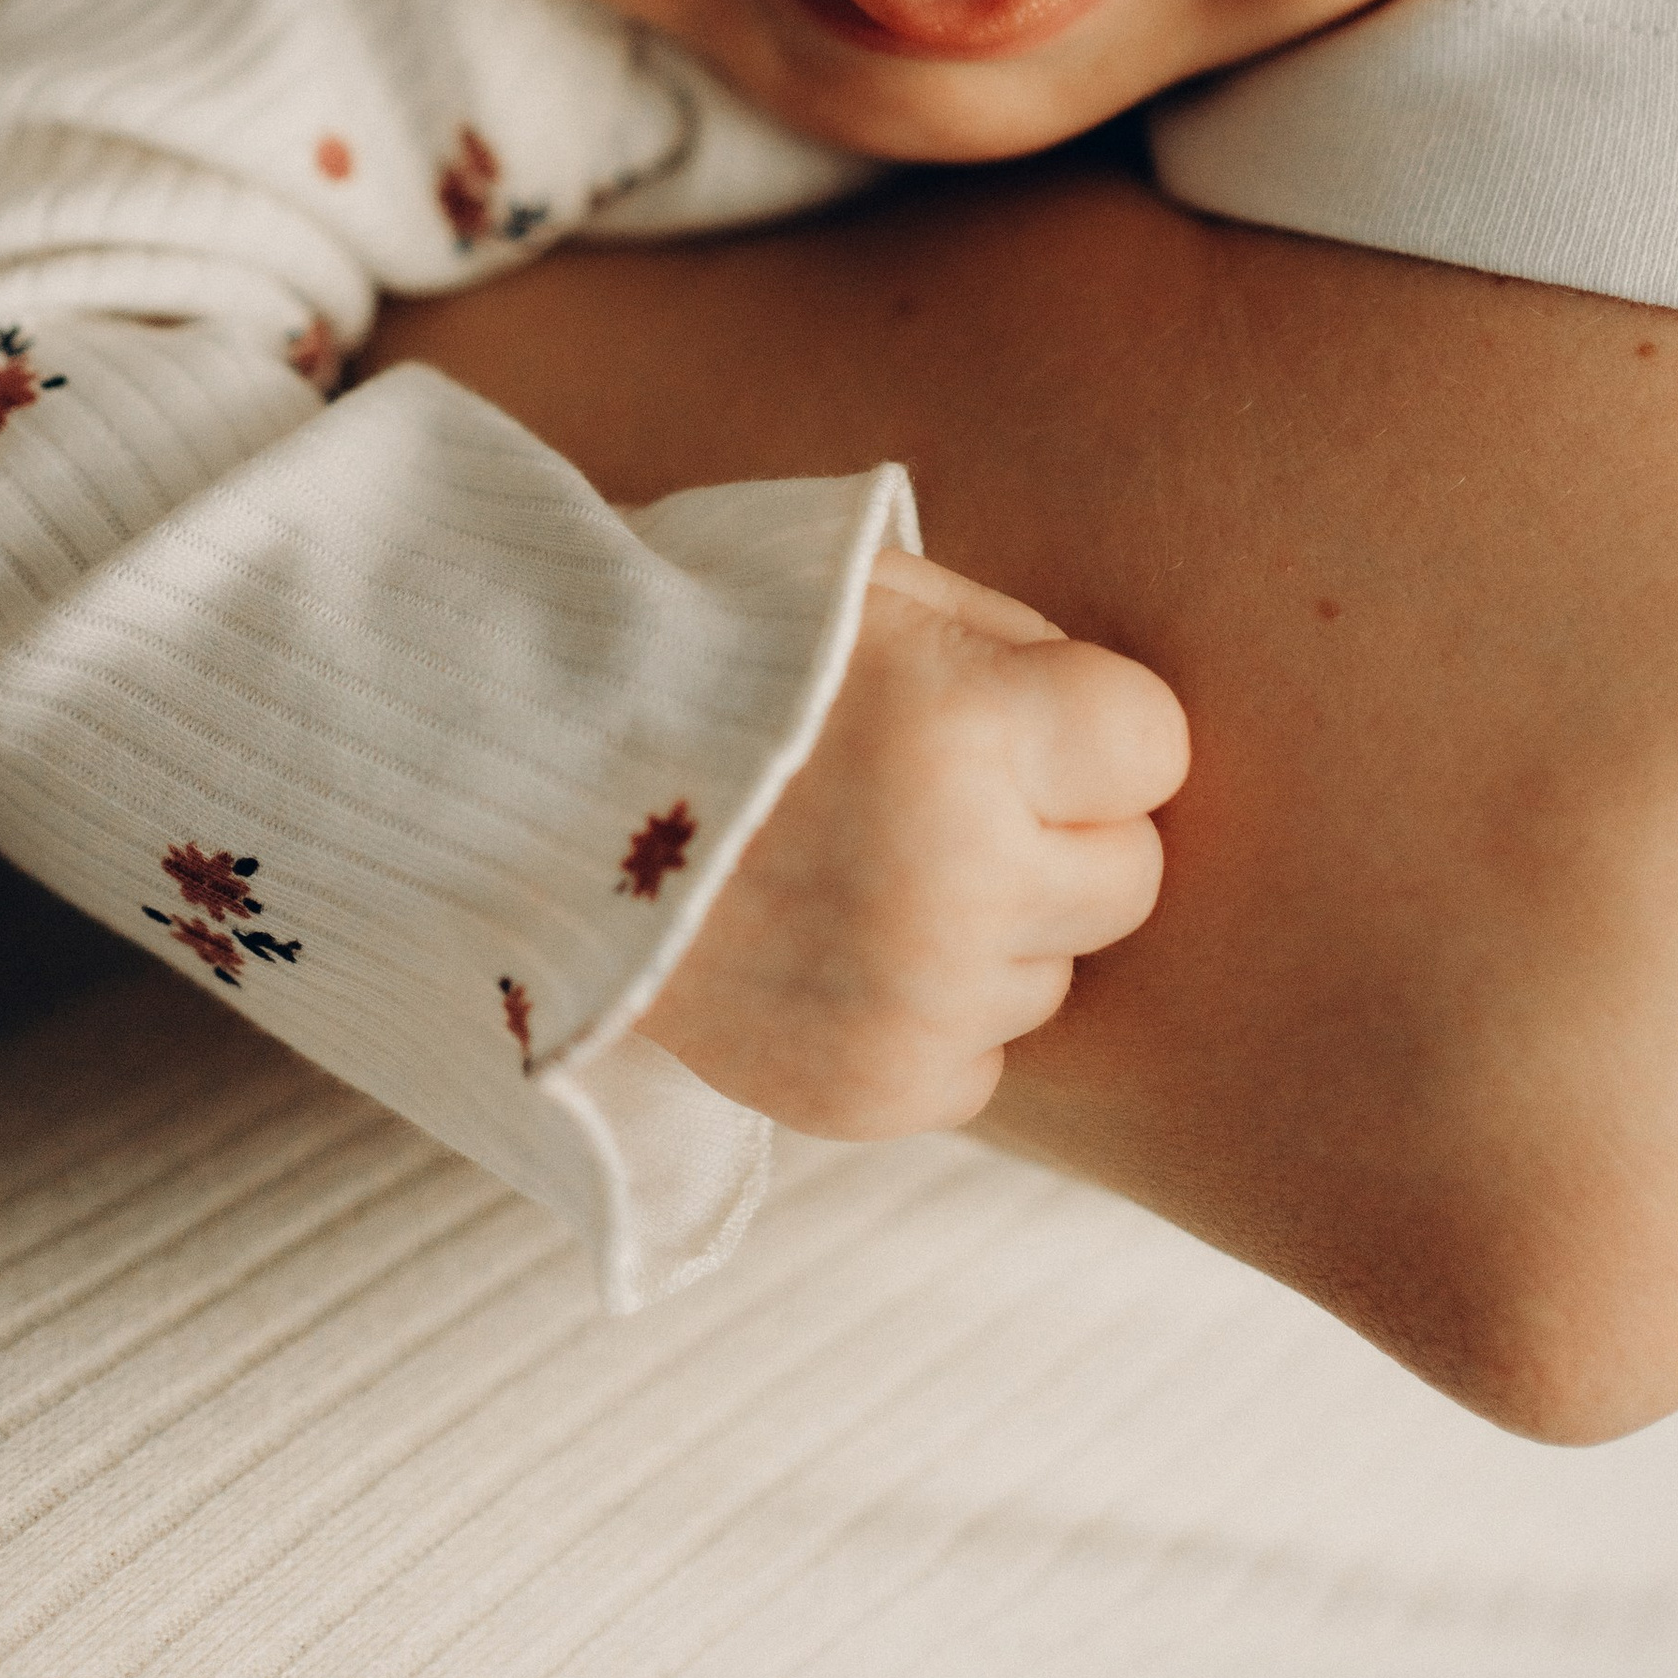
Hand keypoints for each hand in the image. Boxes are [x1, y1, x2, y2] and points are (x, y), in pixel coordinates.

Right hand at [637, 545, 1189, 1137]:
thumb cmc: (710, 647)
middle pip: (1130, 876)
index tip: (1008, 708)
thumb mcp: (870, 584)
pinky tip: (832, 942)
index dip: (1088, 723)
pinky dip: (927, 1014)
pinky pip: (980, 1064)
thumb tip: (1124, 740)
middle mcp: (959, 884)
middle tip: (938, 788)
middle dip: (1059, 828)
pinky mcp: (864, 1094)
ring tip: (858, 858)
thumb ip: (1012, 648)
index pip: (1156, 746)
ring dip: (991, 925)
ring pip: (1056, 974)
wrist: (521, 777)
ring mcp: (913, 1005)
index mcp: (970, 732)